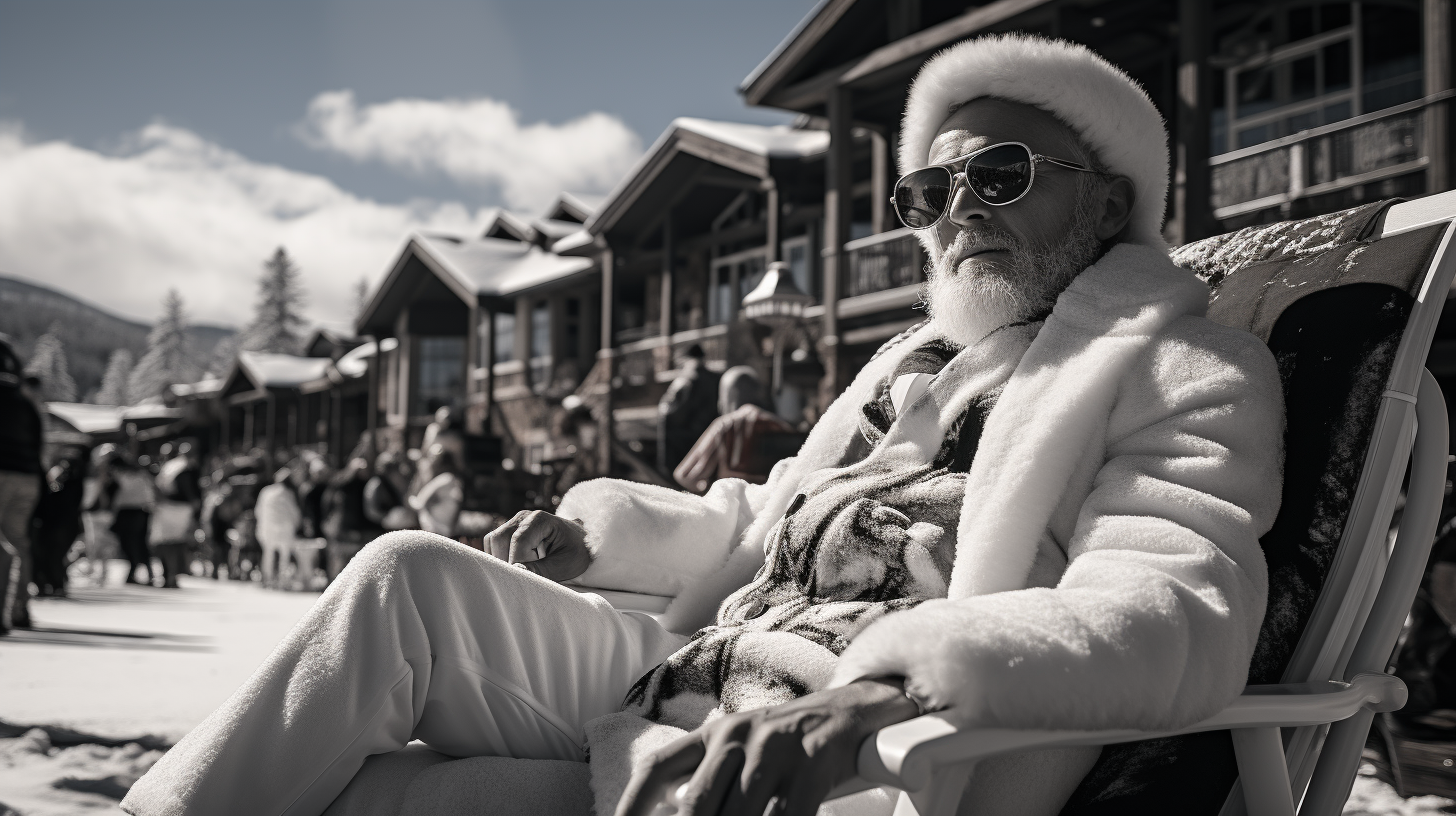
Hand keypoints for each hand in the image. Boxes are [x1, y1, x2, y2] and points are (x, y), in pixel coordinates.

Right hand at [485, 510, 590, 581]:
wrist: (580, 544)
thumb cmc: (575, 553)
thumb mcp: (565, 565)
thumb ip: (541, 570)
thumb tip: (516, 571)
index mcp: (540, 520)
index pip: (518, 541)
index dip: (519, 561)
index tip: (531, 575)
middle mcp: (524, 517)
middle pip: (499, 539)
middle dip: (507, 560)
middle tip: (526, 573)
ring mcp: (515, 522)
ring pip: (492, 541)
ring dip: (502, 559)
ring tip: (525, 567)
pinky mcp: (510, 530)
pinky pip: (493, 544)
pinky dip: (500, 556)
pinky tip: (519, 564)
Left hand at [615, 679, 919, 815]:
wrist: (855, 708)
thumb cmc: (790, 745)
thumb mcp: (744, 751)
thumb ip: (710, 780)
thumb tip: (674, 811)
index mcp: (714, 733)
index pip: (659, 767)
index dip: (633, 803)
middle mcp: (738, 733)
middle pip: (697, 803)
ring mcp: (777, 746)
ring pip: (739, 812)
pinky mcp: (815, 759)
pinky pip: (789, 814)